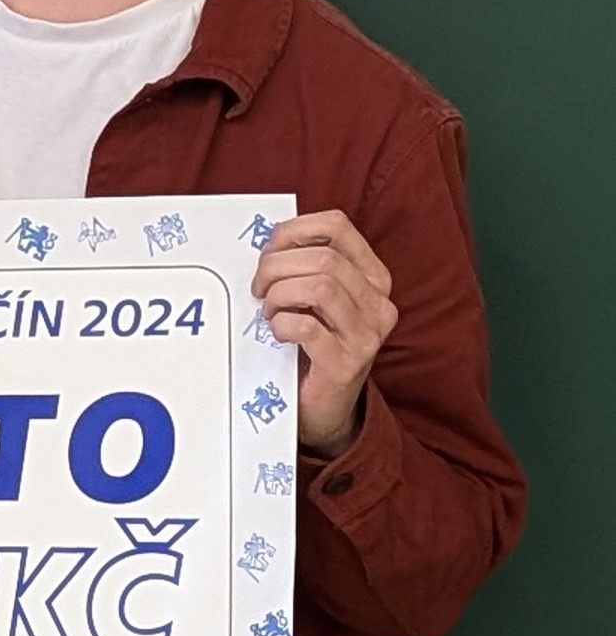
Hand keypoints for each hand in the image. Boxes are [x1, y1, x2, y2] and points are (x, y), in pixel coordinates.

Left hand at [252, 210, 397, 458]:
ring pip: (320, 286)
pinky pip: (307, 327)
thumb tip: (266, 243)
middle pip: (323, 258)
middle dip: (275, 267)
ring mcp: (367, 335)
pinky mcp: (346, 364)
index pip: (336, 226)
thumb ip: (303, 268)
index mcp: (372, 277)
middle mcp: (378, 302)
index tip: (267, 252)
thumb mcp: (314, 301)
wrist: (323, 409)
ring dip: (279, 295)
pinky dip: (283, 324)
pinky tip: (276, 333)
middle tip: (257, 289)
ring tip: (268, 312)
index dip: (292, 232)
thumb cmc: (311, 346)